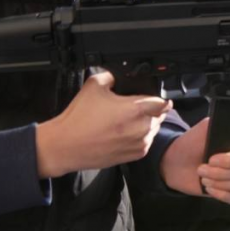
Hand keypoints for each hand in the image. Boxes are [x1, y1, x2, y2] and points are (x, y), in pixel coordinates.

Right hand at [36, 71, 171, 177]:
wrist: (65, 146)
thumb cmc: (78, 119)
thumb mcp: (93, 86)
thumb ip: (111, 76)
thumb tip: (118, 76)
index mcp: (136, 109)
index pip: (163, 102)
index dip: (159, 99)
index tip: (154, 99)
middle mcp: (142, 127)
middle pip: (159, 115)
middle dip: (149, 111)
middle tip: (130, 110)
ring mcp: (140, 142)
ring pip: (153, 129)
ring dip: (145, 124)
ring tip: (123, 123)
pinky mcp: (136, 155)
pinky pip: (146, 142)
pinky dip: (139, 137)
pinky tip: (122, 134)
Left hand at [160, 117, 229, 204]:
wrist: (174, 162)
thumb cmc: (191, 143)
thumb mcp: (208, 126)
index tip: (211, 158)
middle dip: (219, 173)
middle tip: (201, 168)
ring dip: (220, 184)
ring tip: (204, 179)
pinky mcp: (226, 192)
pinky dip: (222, 195)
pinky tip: (208, 189)